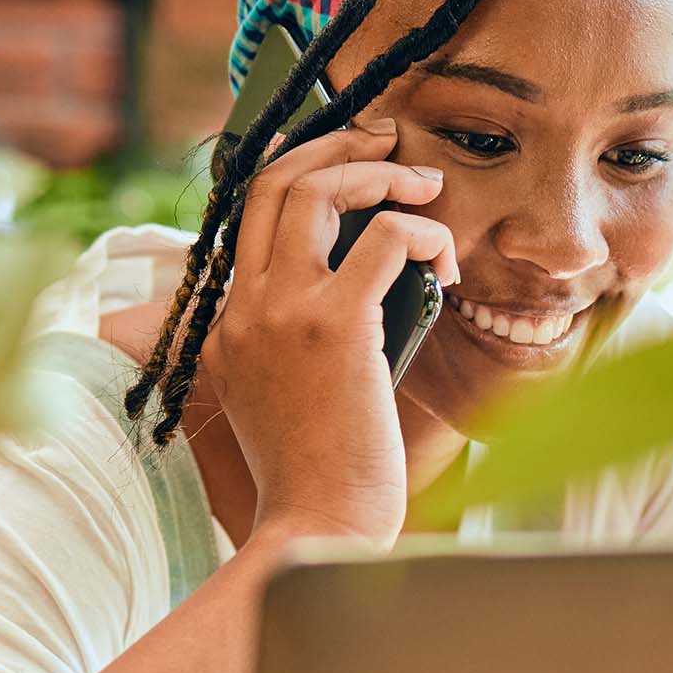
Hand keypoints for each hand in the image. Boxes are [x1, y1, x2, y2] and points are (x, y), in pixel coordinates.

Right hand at [204, 119, 459, 549]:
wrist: (317, 532)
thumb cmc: (319, 483)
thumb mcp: (288, 402)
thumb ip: (305, 344)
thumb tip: (372, 285)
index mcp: (226, 329)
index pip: (250, 221)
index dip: (297, 173)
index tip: (341, 157)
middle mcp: (243, 310)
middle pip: (275, 185)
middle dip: (336, 146)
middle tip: (388, 140)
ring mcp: (282, 313)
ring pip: (317, 191)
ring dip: (379, 174)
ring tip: (424, 184)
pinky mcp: (334, 325)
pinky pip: (385, 239)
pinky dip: (422, 233)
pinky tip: (447, 261)